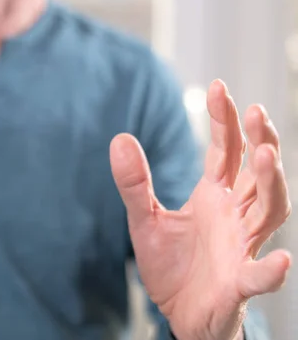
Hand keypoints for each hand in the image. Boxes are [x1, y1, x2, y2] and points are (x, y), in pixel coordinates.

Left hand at [110, 80, 290, 339]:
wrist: (176, 311)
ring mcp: (241, 247)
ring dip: (271, 185)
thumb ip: (135, 183)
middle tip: (254, 112)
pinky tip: (280, 261)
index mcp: (214, 195)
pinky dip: (270, 270)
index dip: (225, 121)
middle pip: (256, 173)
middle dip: (258, 141)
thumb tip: (119, 138)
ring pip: (269, 211)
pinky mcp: (239, 283)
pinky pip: (259, 276)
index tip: (219, 87)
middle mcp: (234, 215)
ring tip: (265, 156)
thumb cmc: (170, 263)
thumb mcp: (144, 219)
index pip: (225, 151)